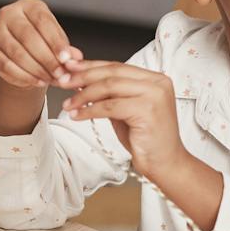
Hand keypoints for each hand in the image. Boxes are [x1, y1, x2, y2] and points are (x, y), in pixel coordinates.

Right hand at [0, 0, 75, 88]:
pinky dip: (23, 76)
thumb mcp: (56, 38)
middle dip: (46, 58)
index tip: (66, 59)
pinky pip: (6, 65)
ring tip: (51, 79)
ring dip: (36, 69)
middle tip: (60, 74)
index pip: (42, 21)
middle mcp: (8, 14)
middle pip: (27, 37)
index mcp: (28, 4)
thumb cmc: (43, 38)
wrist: (22, 46)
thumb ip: (65, 47)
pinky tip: (37, 82)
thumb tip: (76, 58)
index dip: (55, 41)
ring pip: (16, 53)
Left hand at [59, 61, 187, 180]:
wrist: (165, 164)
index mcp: (155, 78)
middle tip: (63, 82)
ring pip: (110, 87)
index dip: (91, 66)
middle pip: (112, 72)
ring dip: (83, 95)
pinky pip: (110, 106)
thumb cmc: (145, 139)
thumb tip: (80, 81)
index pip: (117, 66)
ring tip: (68, 104)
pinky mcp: (147, 110)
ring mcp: (155, 95)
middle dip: (83, 76)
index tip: (69, 69)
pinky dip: (90, 110)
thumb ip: (109, 95)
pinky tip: (77, 115)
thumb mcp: (124, 110)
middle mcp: (158, 82)